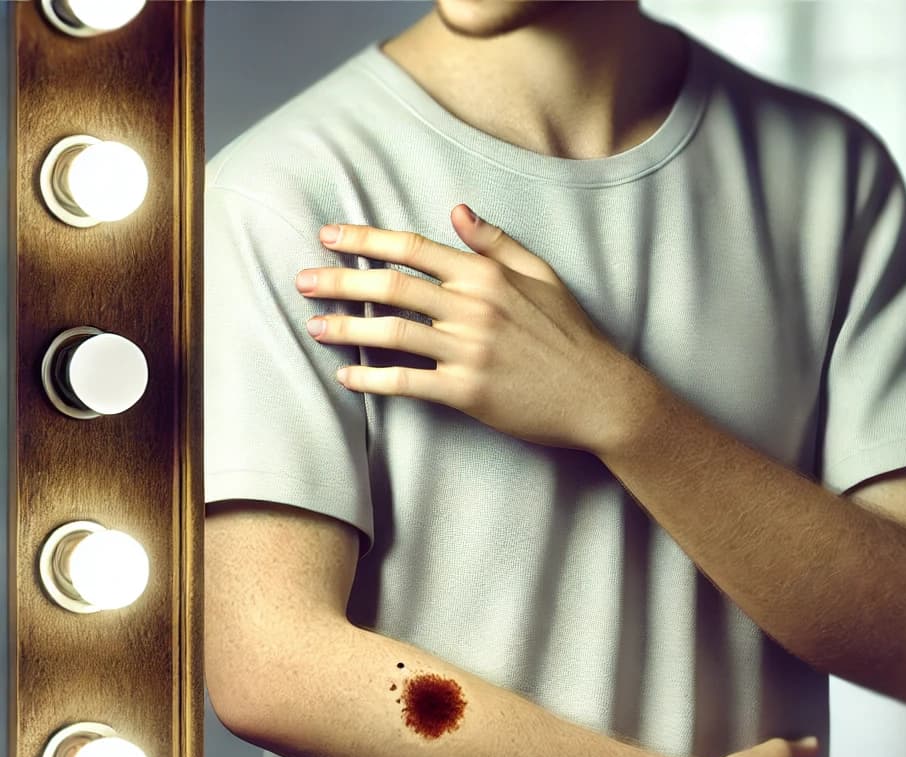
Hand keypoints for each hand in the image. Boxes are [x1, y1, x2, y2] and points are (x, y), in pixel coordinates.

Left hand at [298, 204, 640, 452]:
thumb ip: (497, 243)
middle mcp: (473, 308)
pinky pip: (407, 382)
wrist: (600, 394)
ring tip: (313, 327)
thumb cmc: (573, 335)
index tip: (329, 235)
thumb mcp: (543, 276)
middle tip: (302, 280)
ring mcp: (469, 351)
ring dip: (344, 327)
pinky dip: (372, 378)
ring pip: (390, 332)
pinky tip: (347, 375)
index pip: (413, 247)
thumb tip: (457, 211)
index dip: (366, 238)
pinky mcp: (467, 391)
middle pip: (390, 286)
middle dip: (339, 280)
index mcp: (487, 276)